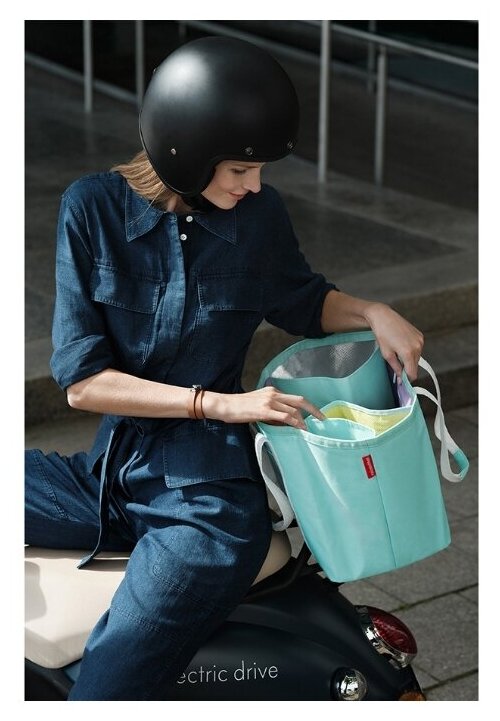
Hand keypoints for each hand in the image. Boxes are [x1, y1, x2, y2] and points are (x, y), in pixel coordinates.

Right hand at [204, 387, 324, 428]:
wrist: (225, 405)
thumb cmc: (239, 408)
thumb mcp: (258, 405)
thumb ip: (272, 411)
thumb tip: (284, 422)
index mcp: (272, 391)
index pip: (293, 398)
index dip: (306, 406)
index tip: (315, 414)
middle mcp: (273, 393)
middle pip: (299, 400)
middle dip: (313, 409)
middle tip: (322, 418)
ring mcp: (269, 401)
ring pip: (294, 409)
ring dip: (304, 419)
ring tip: (310, 428)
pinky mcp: (264, 410)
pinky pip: (285, 416)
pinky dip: (295, 422)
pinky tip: (300, 428)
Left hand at [365, 303, 423, 381]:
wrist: (383, 316)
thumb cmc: (382, 334)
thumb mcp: (386, 354)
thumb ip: (396, 367)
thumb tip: (401, 377)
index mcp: (408, 352)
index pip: (412, 373)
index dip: (407, 378)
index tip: (401, 380)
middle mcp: (417, 346)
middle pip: (415, 366)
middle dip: (407, 368)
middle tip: (397, 365)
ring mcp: (420, 340)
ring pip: (417, 358)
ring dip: (409, 359)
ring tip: (398, 351)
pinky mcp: (420, 335)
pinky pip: (418, 349)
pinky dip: (412, 351)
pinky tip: (402, 345)